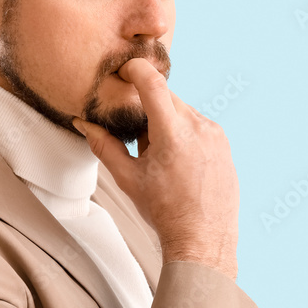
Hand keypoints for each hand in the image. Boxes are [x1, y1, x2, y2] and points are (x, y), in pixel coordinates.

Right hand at [72, 58, 238, 280]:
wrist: (203, 239)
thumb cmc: (165, 212)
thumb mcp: (128, 178)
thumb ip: (104, 146)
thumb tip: (83, 124)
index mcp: (172, 132)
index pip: (152, 82)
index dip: (135, 69)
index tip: (124, 70)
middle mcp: (198, 127)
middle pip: (166, 97)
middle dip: (149, 110)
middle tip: (140, 140)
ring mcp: (215, 134)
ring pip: (183, 111)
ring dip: (167, 123)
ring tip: (162, 159)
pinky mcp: (224, 143)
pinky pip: (199, 126)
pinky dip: (185, 134)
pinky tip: (180, 164)